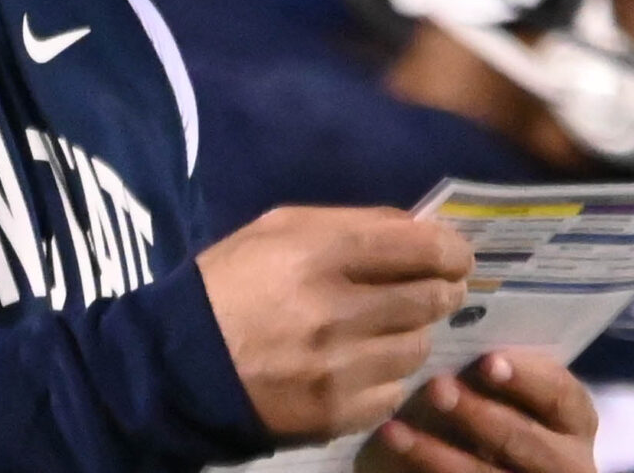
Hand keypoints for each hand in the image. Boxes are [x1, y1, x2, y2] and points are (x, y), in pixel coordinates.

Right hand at [197, 206, 473, 442]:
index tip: (455, 255)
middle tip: (434, 288)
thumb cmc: (231, 282)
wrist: (178, 362)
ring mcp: (340, 367)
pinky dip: (386, 375)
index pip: (421, 248)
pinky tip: (361, 363)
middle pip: (431, 299)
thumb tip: (417, 230)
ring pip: (418, 347)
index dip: (452, 250)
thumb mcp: (278, 229)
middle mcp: (337, 311)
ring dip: (410, 333)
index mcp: (320, 254)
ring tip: (384, 327)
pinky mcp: (338, 412)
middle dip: (442, 289)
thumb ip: (350, 223)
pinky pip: (394, 391)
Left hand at [358, 350, 597, 472]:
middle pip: (525, 440)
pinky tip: (394, 449)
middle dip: (479, 415)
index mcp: (574, 421)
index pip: (561, 395)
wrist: (503, 462)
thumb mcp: (517, 392)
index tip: (488, 361)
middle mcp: (565, 460)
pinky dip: (423, 471)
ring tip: (396, 430)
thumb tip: (456, 311)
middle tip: (436, 388)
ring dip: (437, 454)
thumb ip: (499, 368)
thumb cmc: (505, 408)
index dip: (527, 378)